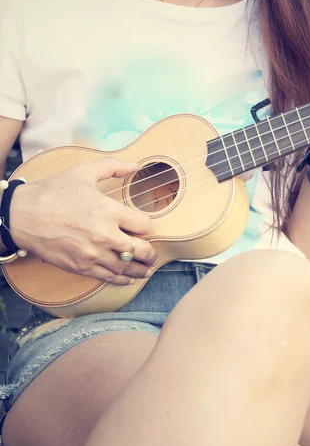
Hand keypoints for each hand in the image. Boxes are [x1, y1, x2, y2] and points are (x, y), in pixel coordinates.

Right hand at [9, 157, 157, 285]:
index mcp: (108, 210)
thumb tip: (135, 165)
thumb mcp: (83, 172)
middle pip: (140, 250)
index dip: (146, 225)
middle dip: (150, 253)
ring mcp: (93, 253)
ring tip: (147, 270)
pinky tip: (129, 278)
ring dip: (141, 270)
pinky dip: (123, 280)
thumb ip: (112, 166)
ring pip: (127, 268)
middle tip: (152, 254)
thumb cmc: (52, 192)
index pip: (143, 225)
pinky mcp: (82, 266)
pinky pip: (109, 277)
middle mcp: (104, 235)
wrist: (23, 216)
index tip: (143, 226)